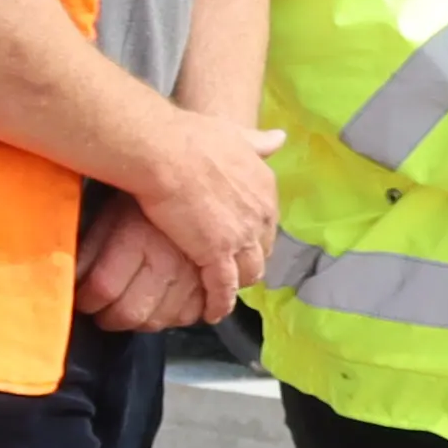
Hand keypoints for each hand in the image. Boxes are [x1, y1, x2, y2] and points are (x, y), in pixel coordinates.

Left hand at [73, 195, 222, 334]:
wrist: (200, 175)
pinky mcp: (219, 274)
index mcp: (137, 239)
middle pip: (132, 313)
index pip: (102, 289)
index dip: (86, 300)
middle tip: (104, 312)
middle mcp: (168, 259)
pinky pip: (194, 312)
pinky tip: (165, 305)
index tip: (84, 299)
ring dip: (143, 321)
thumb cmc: (150, 191)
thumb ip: (91, 246)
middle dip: (111, 318)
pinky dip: (178, 316)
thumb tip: (73, 277)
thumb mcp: (112, 212)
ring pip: (163, 319)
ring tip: (134, 308)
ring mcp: (196, 270)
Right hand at [128, 117, 282, 299]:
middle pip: (262, 248)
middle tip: (237, 271)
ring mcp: (242, 237)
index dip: (255, 233)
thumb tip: (279, 138)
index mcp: (265, 187)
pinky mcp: (217, 254)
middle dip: (251, 260)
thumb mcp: (236, 135)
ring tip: (226, 294)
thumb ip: (258, 142)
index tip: (244, 240)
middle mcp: (261, 214)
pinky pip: (223, 287)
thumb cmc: (193, 138)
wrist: (168, 152)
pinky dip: (220, 302)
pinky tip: (213, 312)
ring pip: (248, 271)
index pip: (267, 220)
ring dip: (239, 283)